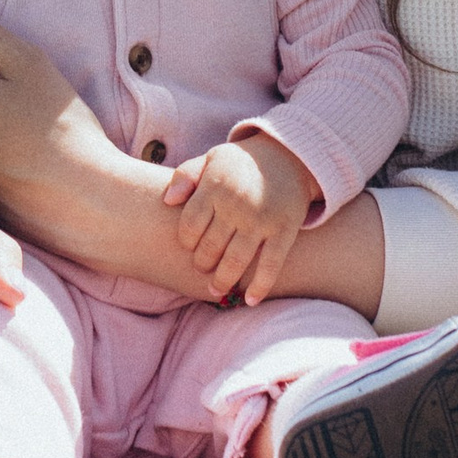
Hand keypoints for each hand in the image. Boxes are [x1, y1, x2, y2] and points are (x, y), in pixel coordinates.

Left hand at [164, 131, 321, 305]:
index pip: (189, 226)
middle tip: (203, 269)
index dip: (186, 242)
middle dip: (202, 265)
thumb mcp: (211, 159)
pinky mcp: (285, 230)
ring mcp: (261, 220)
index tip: (189, 246)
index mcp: (215, 188)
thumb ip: (185, 176)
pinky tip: (250, 301)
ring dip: (223, 281)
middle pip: (210, 247)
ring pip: (235, 262)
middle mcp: (236, 205)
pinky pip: (271, 264)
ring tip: (216, 290)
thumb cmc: (241, 163)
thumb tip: (168, 201)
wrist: (289, 156)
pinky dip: (260, 286)